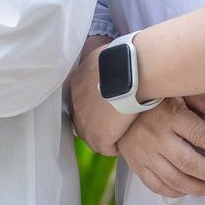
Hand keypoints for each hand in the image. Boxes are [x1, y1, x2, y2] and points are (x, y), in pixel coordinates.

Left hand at [67, 36, 135, 154]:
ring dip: (106, 137)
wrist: (128, 71)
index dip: (94, 107)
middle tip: (113, 125)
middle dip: (97, 124)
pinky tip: (125, 141)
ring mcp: (85, 122)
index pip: (81, 102)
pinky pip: (106, 148)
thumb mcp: (104, 56)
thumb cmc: (122, 58)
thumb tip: (110, 61)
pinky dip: (116, 147)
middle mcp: (76, 104)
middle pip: (82, 121)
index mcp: (76, 84)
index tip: (107, 108)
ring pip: (93, 138)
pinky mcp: (99, 136)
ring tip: (120, 136)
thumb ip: (101, 64)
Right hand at [116, 95, 204, 198]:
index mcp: (170, 116)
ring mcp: (145, 153)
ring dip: (199, 188)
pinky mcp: (136, 164)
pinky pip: (156, 186)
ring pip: (175, 179)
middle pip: (189, 162)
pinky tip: (189, 190)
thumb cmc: (151, 98)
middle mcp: (157, 137)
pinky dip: (175, 192)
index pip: (200, 136)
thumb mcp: (176, 90)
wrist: (114, 106)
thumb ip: (199, 97)